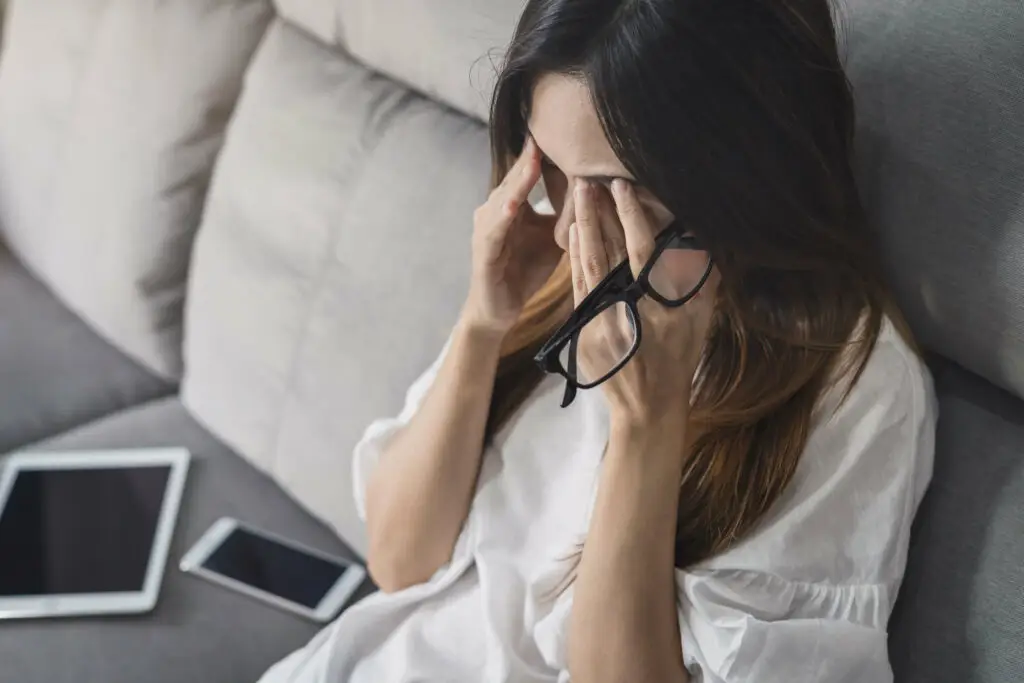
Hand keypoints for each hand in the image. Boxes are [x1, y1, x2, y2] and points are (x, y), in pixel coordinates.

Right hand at [462, 137, 562, 336]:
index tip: (566, 126)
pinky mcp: (483, 248)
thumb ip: (567, 216)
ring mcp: (487, 227)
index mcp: (512, 204)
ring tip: (535, 155)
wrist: (499, 309)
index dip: (545, 152)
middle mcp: (495, 208)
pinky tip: (514, 202)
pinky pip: (495, 228)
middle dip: (533, 154)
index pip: (530, 171)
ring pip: (506, 195)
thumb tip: (598, 193)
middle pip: (517, 176)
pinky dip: (504, 214)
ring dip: (520, 177)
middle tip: (551, 125)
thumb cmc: (524, 271)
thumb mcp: (553, 238)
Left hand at [568, 178, 718, 425]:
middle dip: (596, 214)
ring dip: (581, 229)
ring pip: (587, 266)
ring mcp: (600, 322)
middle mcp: (626, 311)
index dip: (630, 218)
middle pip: (606, 253)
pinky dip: (574, 258)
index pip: (642, 252)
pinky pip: (577, 286)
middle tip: (586, 180)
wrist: (646, 406)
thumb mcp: (699, 322)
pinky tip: (571, 234)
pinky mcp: (582, 331)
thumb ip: (701, 281)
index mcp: (658, 306)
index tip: (621, 187)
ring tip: (576, 197)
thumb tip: (703, 240)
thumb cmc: (678, 360)